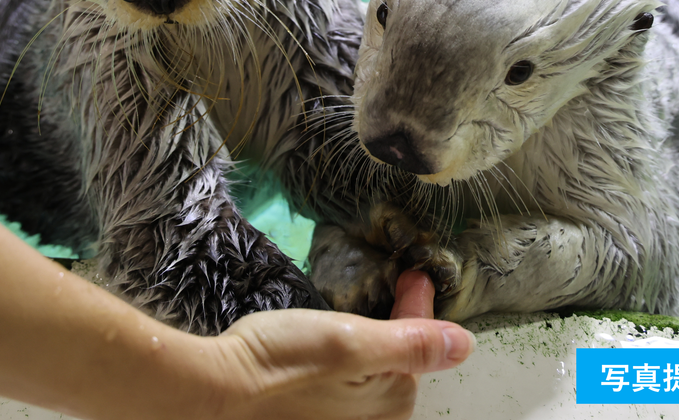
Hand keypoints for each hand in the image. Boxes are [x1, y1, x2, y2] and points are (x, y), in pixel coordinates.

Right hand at [212, 270, 472, 419]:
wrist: (214, 392)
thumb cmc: (282, 363)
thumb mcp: (350, 342)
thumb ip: (411, 343)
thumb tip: (465, 345)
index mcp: (393, 405)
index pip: (419, 343)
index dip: (417, 304)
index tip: (412, 274)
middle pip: (398, 362)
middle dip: (397, 326)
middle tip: (390, 285)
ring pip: (372, 374)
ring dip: (372, 342)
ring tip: (360, 310)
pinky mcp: (314, 417)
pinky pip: (345, 388)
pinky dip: (346, 362)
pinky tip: (328, 345)